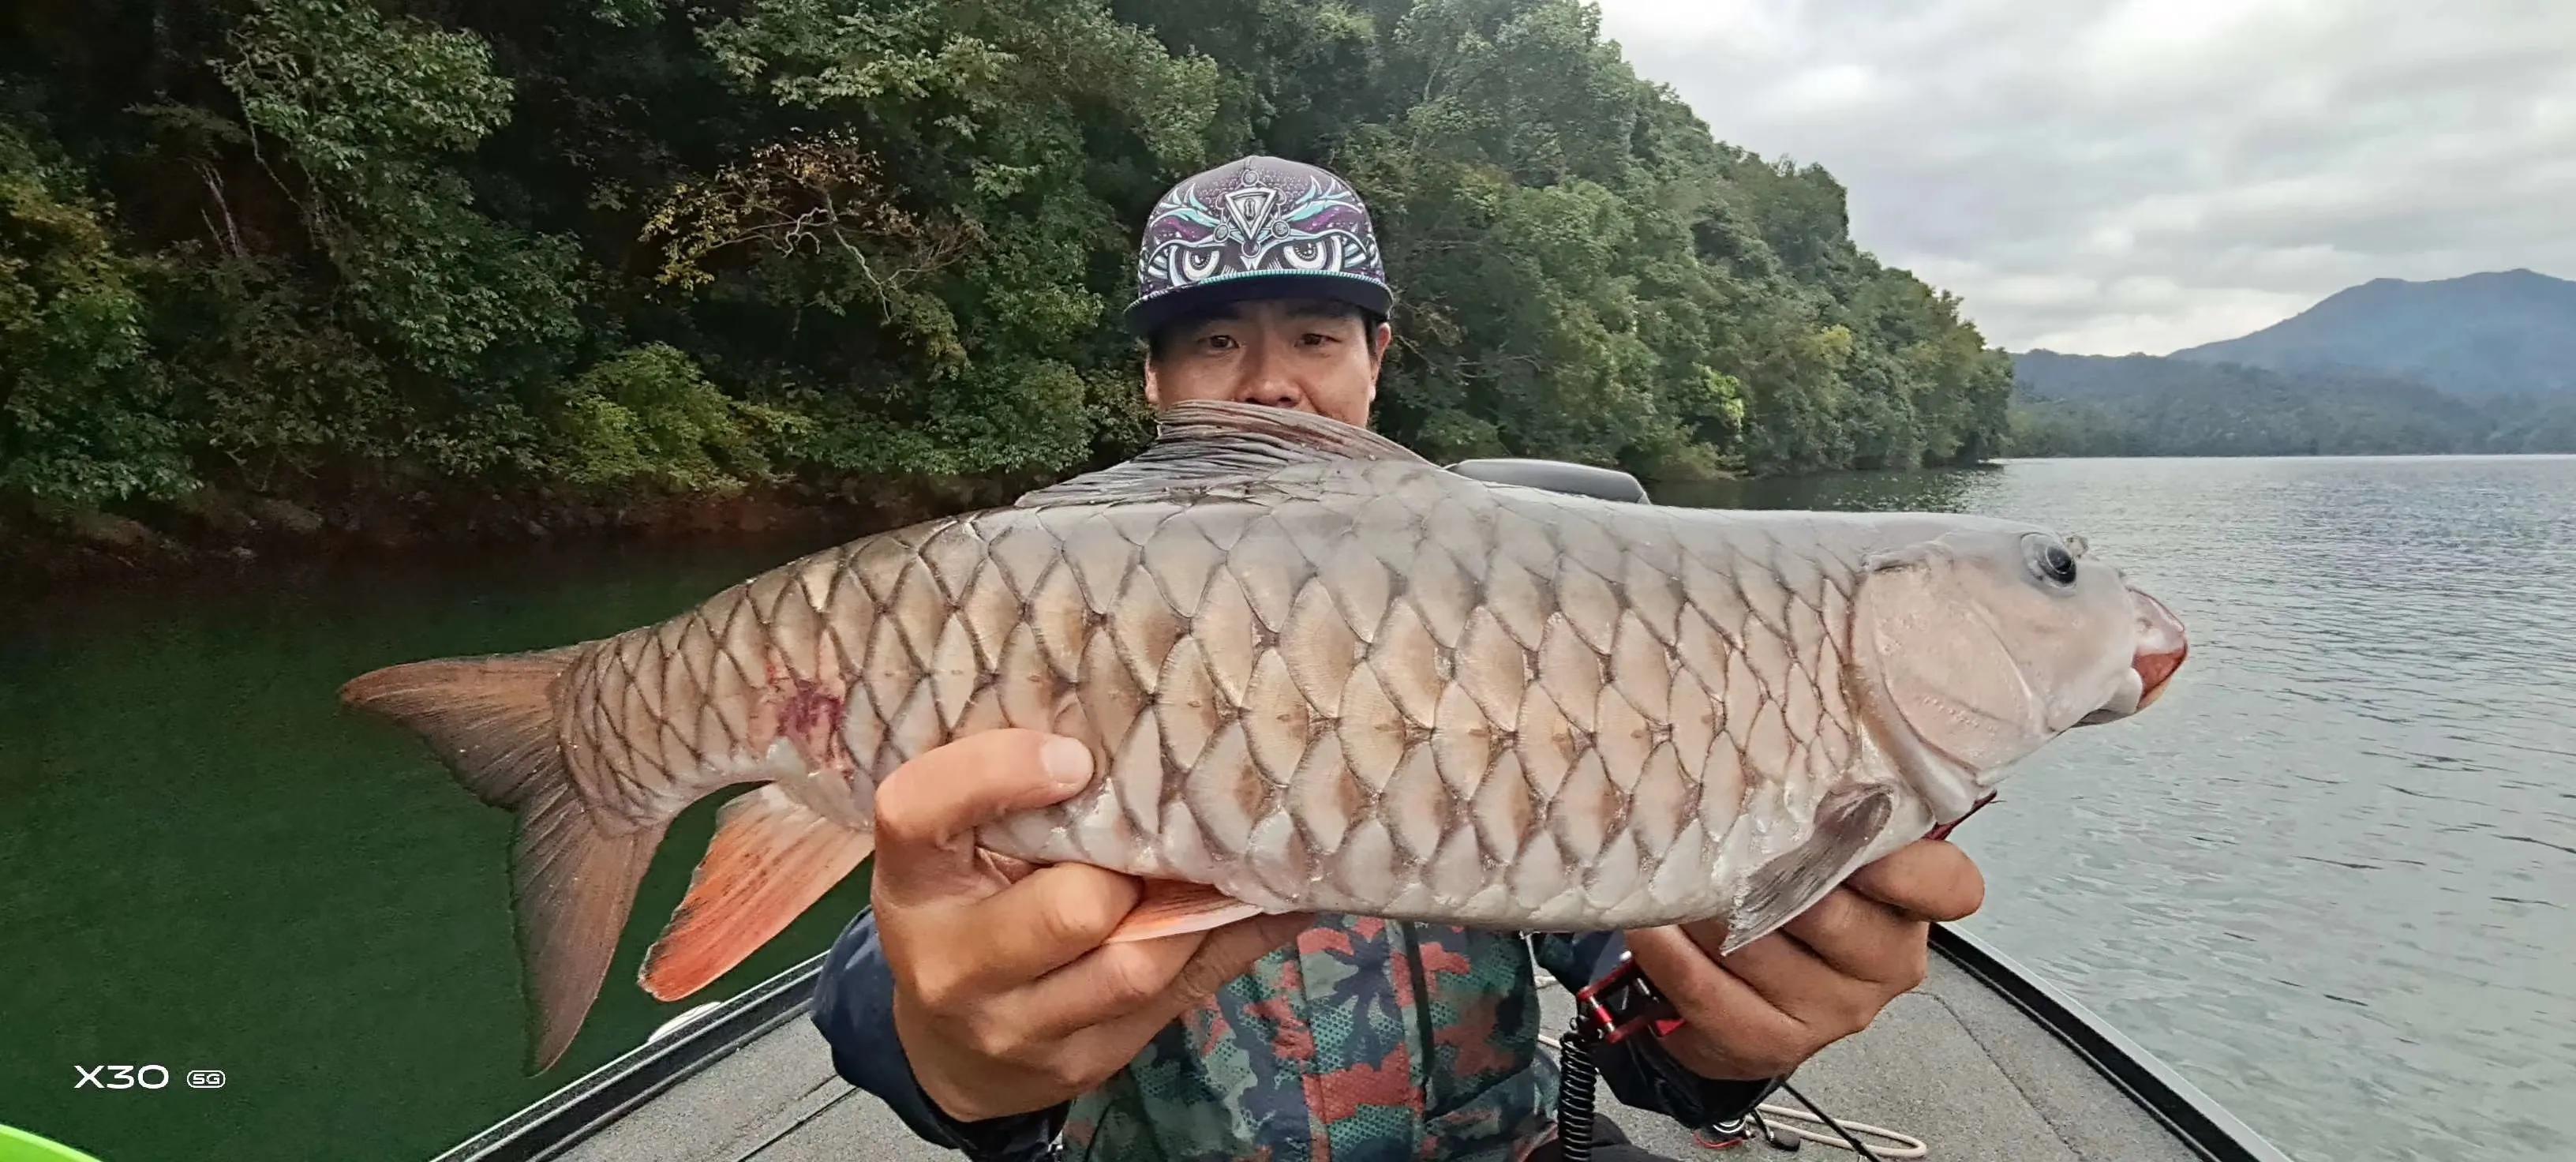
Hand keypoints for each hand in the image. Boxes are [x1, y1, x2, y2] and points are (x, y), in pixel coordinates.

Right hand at [870, 729, 1310, 1122]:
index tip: (1071, 758)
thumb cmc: (967, 912)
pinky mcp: (1081, 1063)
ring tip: (1221, 861)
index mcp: (913, 883)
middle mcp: (952, 964)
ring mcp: (1017, 1027)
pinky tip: (1266, 903)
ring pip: (1137, 965)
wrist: (950, 1054)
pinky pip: (1180, 999)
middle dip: (1130, 868)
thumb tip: (1153, 720)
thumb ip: (1016, 799)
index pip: (918, 813)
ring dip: (1190, 910)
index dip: (994, 773)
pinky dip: (1226, 942)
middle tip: (1158, 831)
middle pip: (1071, 909)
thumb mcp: (962, 852)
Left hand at [1624, 839, 1985, 1079]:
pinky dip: (1674, 955)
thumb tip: (1779, 746)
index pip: (1949, 886)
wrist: (1742, 1004)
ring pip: (1760, 946)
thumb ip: (1825, 813)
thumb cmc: (1786, 901)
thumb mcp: (1820, 853)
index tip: (1844, 817)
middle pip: (1830, 910)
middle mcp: (1887, 962)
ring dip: (1704, 908)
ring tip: (1671, 877)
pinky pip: (1712, 992)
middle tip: (1718, 834)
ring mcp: (1836, 1011)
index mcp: (1911, 907)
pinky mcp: (1777, 1044)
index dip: (1906, 861)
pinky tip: (1652, 928)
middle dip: (1764, 870)